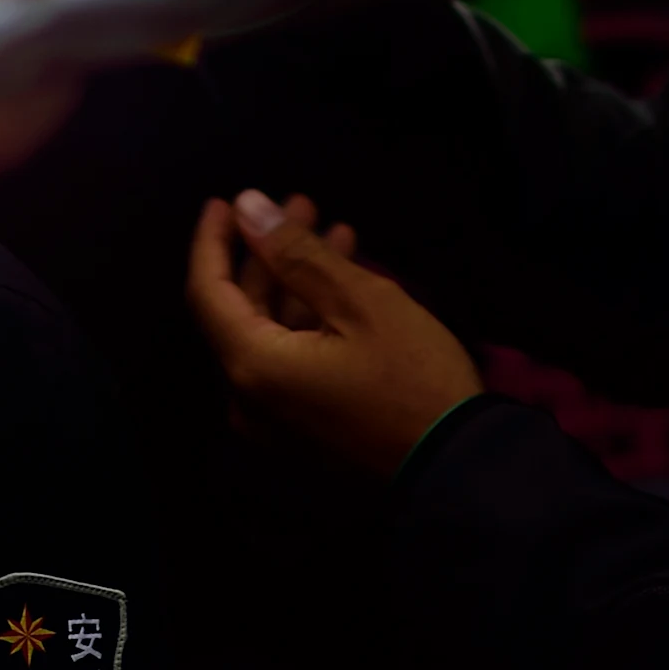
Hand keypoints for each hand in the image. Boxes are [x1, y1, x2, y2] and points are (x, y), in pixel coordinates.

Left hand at [188, 190, 481, 475]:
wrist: (461, 469)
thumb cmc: (412, 378)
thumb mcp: (360, 302)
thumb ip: (296, 253)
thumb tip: (248, 207)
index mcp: (252, 366)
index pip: (207, 291)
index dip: (214, 240)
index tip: (227, 200)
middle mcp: (249, 399)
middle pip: (241, 310)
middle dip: (270, 252)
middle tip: (303, 204)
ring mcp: (276, 422)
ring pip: (272, 333)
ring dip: (298, 281)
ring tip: (335, 230)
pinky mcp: (305, 432)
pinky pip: (291, 360)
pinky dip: (310, 318)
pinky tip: (345, 279)